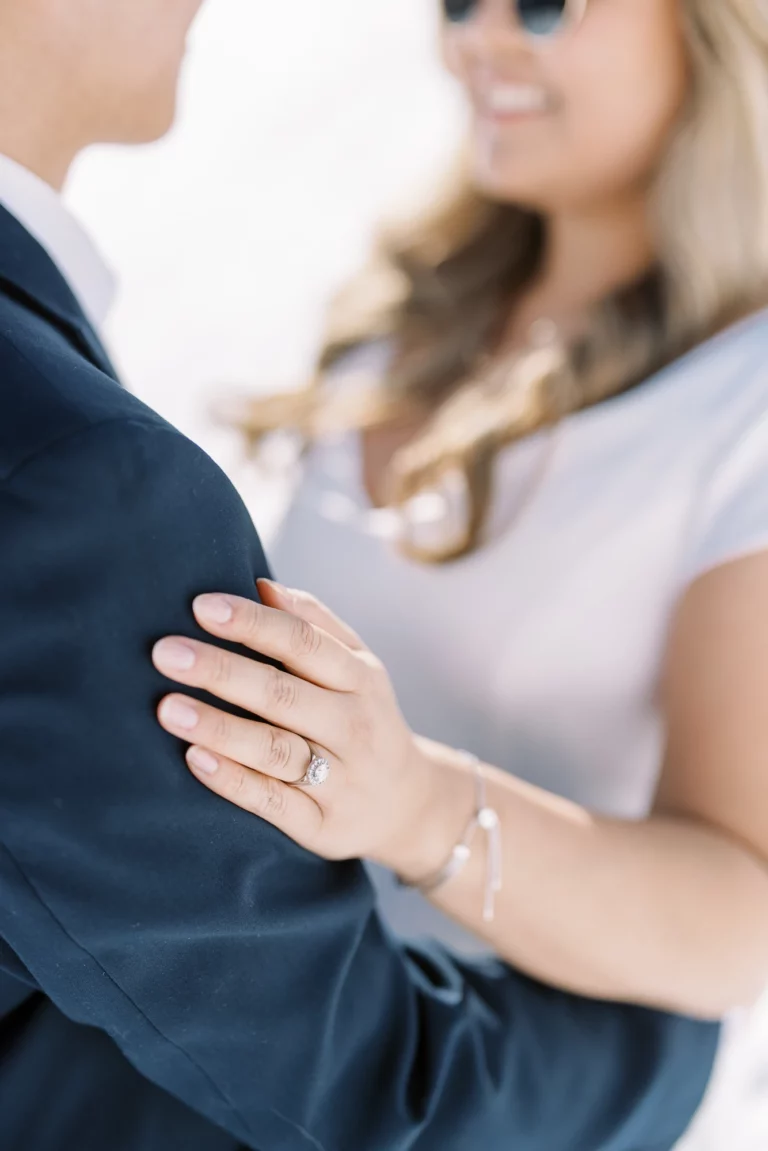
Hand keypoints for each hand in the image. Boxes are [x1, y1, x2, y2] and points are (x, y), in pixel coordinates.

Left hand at [152, 580, 467, 876]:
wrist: (409, 806)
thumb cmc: (363, 718)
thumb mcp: (357, 668)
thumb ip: (314, 624)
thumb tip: (260, 585)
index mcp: (359, 678)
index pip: (303, 642)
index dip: (253, 623)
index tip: (201, 606)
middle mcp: (353, 726)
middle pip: (283, 694)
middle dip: (222, 671)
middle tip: (165, 652)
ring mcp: (340, 779)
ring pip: (275, 750)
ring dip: (220, 728)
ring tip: (167, 708)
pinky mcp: (321, 826)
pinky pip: (273, 803)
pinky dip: (234, 782)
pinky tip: (195, 759)